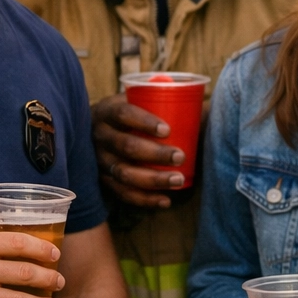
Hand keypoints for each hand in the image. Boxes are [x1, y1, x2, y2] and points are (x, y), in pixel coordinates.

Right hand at [92, 92, 203, 208]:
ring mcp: (98, 160)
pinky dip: (145, 199)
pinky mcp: (102, 180)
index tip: (168, 130)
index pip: (123, 114)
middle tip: (180, 156)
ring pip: (124, 173)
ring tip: (178, 180)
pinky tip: (165, 200)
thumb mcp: (138, 99)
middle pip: (126, 146)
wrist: (101, 130)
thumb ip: (161, 96)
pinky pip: (122, 193)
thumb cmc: (132, 112)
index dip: (144, 122)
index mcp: (108, 110)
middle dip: (155, 154)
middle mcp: (99, 136)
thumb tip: (198, 97)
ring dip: (153, 179)